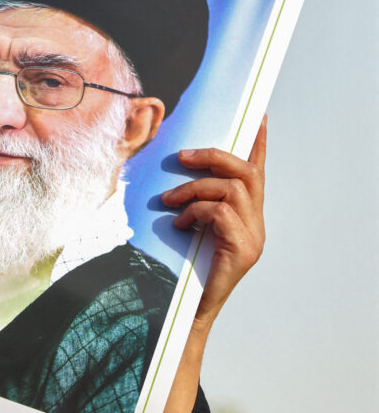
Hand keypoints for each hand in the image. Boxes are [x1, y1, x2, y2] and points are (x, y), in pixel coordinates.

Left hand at [161, 117, 265, 329]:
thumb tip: (174, 168)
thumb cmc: (181, 266)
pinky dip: (194, 212)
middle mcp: (256, 223)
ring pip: (231, 188)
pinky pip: (220, 212)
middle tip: (181, 156)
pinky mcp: (243, 250)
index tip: (257, 117)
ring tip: (168, 200)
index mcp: (246, 215)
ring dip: (193, 187)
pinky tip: (179, 225)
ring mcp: (253, 237)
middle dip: (213, 157)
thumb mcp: (187, 225)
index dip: (257, 144)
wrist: (184, 310)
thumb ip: (192, 201)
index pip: (256, 172)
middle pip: (246, 172)